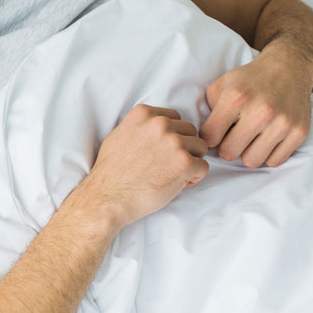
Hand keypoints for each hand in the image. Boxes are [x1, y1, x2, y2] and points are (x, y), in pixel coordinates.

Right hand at [79, 104, 209, 228]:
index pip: (174, 117)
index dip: (171, 135)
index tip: (161, 151)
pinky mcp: (184, 163)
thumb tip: (153, 126)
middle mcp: (160, 124)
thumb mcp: (118, 136)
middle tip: (168, 165)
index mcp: (144, 114)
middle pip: (190, 130)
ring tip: (173, 174)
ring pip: (200, 147)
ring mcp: (174, 143)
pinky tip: (177, 184)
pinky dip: (194, 178)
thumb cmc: (112, 172)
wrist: (108, 198)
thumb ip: (139, 126)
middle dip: (184, 147)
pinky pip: (203, 167)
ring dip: (191, 161)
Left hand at [198, 46, 312, 168]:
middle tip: (232, 137)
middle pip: (229, 153)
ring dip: (247, 153)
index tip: (215, 133)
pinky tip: (266, 140)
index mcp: (236, 98)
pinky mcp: (299, 131)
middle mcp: (261, 111)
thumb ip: (208, 109)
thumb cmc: (250, 79)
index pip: (210, 137)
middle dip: (227, 147)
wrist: (289, 67)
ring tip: (249, 139)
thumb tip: (203, 137)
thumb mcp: (222, 84)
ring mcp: (282, 123)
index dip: (209, 138)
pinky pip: (274, 161)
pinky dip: (267, 154)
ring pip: (252, 161)